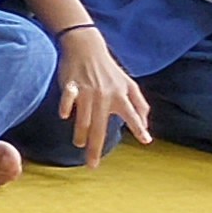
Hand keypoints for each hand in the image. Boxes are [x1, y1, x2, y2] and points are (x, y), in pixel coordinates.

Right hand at [48, 26, 152, 164]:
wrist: (86, 47)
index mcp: (120, 96)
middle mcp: (104, 96)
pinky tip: (65, 116)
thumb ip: (139, 105)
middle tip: (92, 164)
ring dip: (81, 134)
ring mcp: (87, 91)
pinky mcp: (70, 85)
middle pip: (100, 127)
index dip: (139, 127)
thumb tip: (145, 126)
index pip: (132, 115)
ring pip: (83, 118)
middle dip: (95, 148)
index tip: (146, 140)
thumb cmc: (109, 70)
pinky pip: (68, 98)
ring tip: (79, 144)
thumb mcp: (129, 85)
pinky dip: (67, 107)